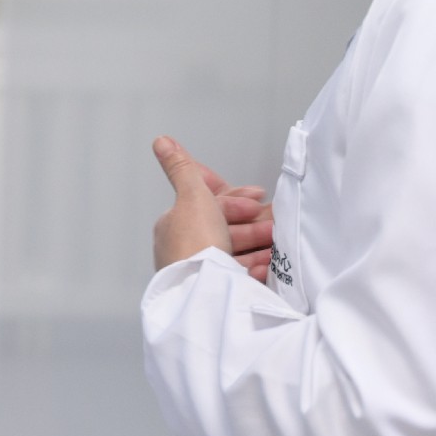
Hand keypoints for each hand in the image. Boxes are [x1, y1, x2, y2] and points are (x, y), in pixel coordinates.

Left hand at [152, 135, 273, 280]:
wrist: (203, 292)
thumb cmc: (196, 243)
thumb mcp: (192, 195)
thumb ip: (182, 169)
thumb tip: (161, 141)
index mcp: (175, 224)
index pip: (208, 205)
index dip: (235, 199)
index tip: (258, 196)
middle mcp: (183, 249)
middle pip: (224, 230)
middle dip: (252, 225)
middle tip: (272, 226)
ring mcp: (198, 273)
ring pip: (234, 254)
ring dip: (257, 247)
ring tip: (274, 248)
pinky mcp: (214, 293)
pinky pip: (238, 277)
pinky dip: (254, 270)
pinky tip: (265, 268)